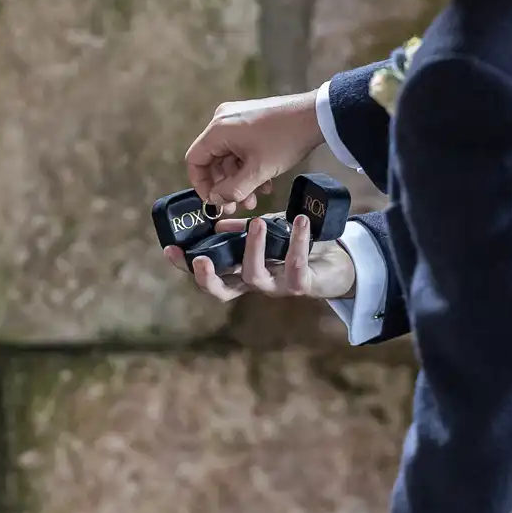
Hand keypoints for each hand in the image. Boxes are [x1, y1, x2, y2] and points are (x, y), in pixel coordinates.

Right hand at [164, 213, 354, 302]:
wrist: (340, 261)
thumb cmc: (297, 248)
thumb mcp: (267, 235)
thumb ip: (241, 232)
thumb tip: (215, 225)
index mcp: (243, 271)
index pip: (209, 272)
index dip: (187, 266)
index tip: (170, 250)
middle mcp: (257, 283)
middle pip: (224, 291)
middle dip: (209, 277)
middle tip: (200, 259)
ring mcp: (278, 286)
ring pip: (256, 277)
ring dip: (253, 249)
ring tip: (256, 222)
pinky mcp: (304, 285)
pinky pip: (296, 266)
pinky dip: (297, 242)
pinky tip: (298, 221)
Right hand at [185, 90, 326, 208]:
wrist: (316, 116)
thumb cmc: (285, 140)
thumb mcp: (258, 171)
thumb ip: (232, 190)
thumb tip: (215, 200)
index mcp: (218, 129)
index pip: (195, 160)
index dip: (201, 184)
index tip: (214, 202)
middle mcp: (223, 120)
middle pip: (212, 159)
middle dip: (225, 185)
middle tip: (237, 205)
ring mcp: (238, 118)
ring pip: (228, 156)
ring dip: (239, 179)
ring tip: (255, 197)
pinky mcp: (251, 119)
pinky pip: (240, 147)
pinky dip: (248, 166)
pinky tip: (264, 182)